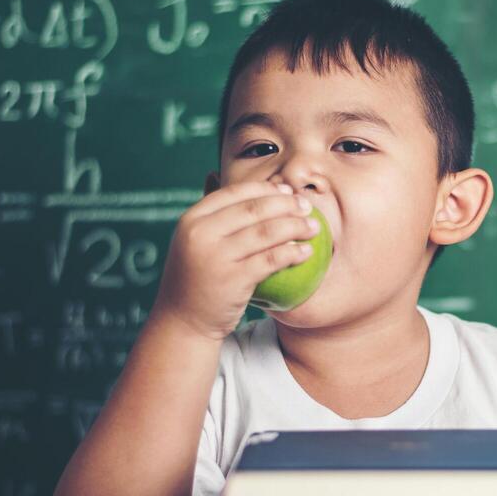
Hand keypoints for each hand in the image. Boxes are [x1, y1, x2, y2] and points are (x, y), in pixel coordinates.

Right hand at [151, 177, 320, 341]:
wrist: (183, 321)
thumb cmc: (194, 279)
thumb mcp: (193, 241)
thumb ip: (208, 214)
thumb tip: (214, 174)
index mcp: (192, 219)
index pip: (236, 193)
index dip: (266, 190)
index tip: (287, 191)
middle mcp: (201, 233)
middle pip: (255, 209)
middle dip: (287, 204)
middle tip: (307, 207)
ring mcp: (216, 256)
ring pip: (267, 232)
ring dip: (296, 226)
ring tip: (313, 228)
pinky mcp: (233, 279)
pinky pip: (271, 259)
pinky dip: (293, 253)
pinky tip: (306, 252)